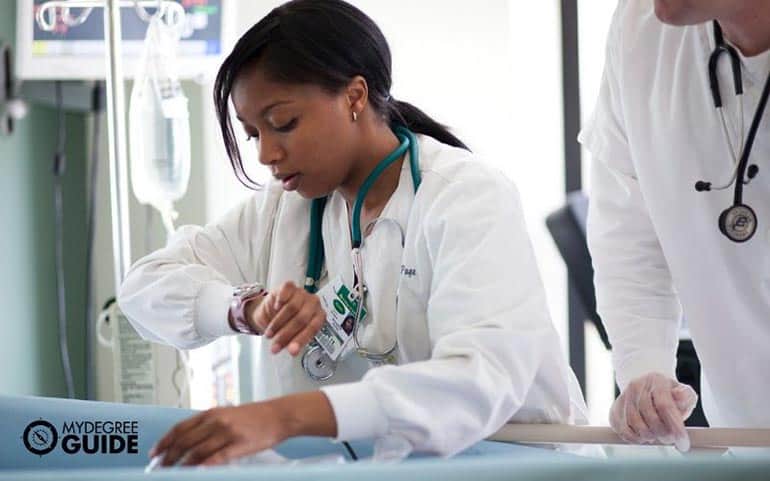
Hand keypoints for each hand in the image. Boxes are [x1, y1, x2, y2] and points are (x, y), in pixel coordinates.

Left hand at [149, 392, 336, 466]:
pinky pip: (217, 458)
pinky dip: (204, 466)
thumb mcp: (228, 415)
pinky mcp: (239, 444)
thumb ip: (209, 425)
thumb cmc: (255, 417)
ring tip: (173, 473)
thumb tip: (189, 441)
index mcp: (212, 413)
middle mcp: (216, 420)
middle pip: (185, 441)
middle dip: (169, 456)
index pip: (180, 428)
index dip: (165, 441)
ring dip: (182, 465)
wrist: (279, 415)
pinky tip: (196, 472)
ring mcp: (228, 432)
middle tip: (159, 468)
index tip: (155, 453)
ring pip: (197, 451)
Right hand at [249, 281, 325, 355]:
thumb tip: (291, 350)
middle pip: (301, 319)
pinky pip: (286, 291)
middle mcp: (313, 303)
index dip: (301, 340)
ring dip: (278, 323)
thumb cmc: (286, 323)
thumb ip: (294, 341)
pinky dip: (280, 301)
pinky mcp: (290, 286)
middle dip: (286, 335)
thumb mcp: (292, 335)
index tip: (291, 351)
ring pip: (292, 307)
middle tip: (275, 346)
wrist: (272, 310)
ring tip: (269, 334)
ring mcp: (302, 293)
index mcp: (319, 317)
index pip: (313, 328)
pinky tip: (275, 308)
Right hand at [609, 372, 697, 451]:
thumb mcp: (684, 393)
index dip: (675, 427)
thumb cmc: (669, 395)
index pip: (664, 405)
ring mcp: (623, 397)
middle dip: (663, 434)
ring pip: (634, 424)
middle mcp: (636, 385)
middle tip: (670, 439)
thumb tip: (680, 397)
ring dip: (649, 436)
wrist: (648, 389)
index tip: (683, 443)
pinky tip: (644, 436)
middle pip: (649, 417)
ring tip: (657, 435)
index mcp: (656, 380)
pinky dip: (634, 438)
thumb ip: (686, 397)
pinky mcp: (615, 409)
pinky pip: (622, 429)